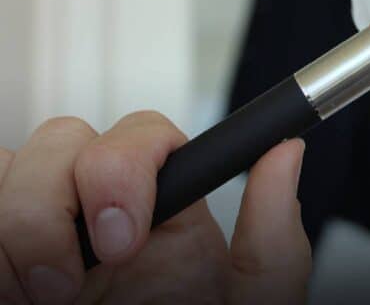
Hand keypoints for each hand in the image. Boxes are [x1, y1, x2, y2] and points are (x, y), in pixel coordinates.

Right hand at [0, 112, 311, 303]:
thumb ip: (271, 235)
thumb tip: (286, 152)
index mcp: (166, 219)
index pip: (141, 137)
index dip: (127, 160)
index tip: (125, 235)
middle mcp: (101, 219)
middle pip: (65, 140)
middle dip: (57, 198)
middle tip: (73, 279)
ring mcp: (45, 240)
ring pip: (11, 170)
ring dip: (16, 227)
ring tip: (42, 297)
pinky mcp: (5, 266)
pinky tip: (14, 295)